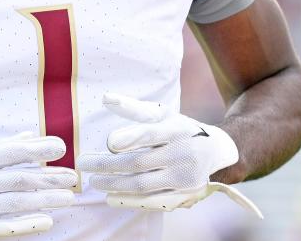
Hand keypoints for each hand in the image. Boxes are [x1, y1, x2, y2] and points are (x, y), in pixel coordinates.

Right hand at [0, 132, 76, 239]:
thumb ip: (1, 147)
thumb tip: (32, 137)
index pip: (13, 152)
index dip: (39, 149)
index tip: (61, 146)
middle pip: (20, 180)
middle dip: (50, 178)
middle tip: (73, 177)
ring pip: (17, 204)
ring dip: (46, 200)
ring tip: (69, 197)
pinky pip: (6, 227)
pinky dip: (28, 224)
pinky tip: (48, 220)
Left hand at [78, 93, 261, 215]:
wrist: (216, 152)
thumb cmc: (181, 129)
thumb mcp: (163, 114)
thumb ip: (134, 108)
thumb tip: (106, 98)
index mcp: (177, 130)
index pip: (152, 134)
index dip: (132, 138)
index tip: (110, 143)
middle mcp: (183, 154)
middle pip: (140, 163)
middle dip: (108, 166)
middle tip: (84, 165)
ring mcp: (184, 178)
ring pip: (143, 185)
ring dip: (114, 184)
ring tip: (94, 181)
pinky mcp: (184, 195)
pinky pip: (152, 201)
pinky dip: (130, 200)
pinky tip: (111, 196)